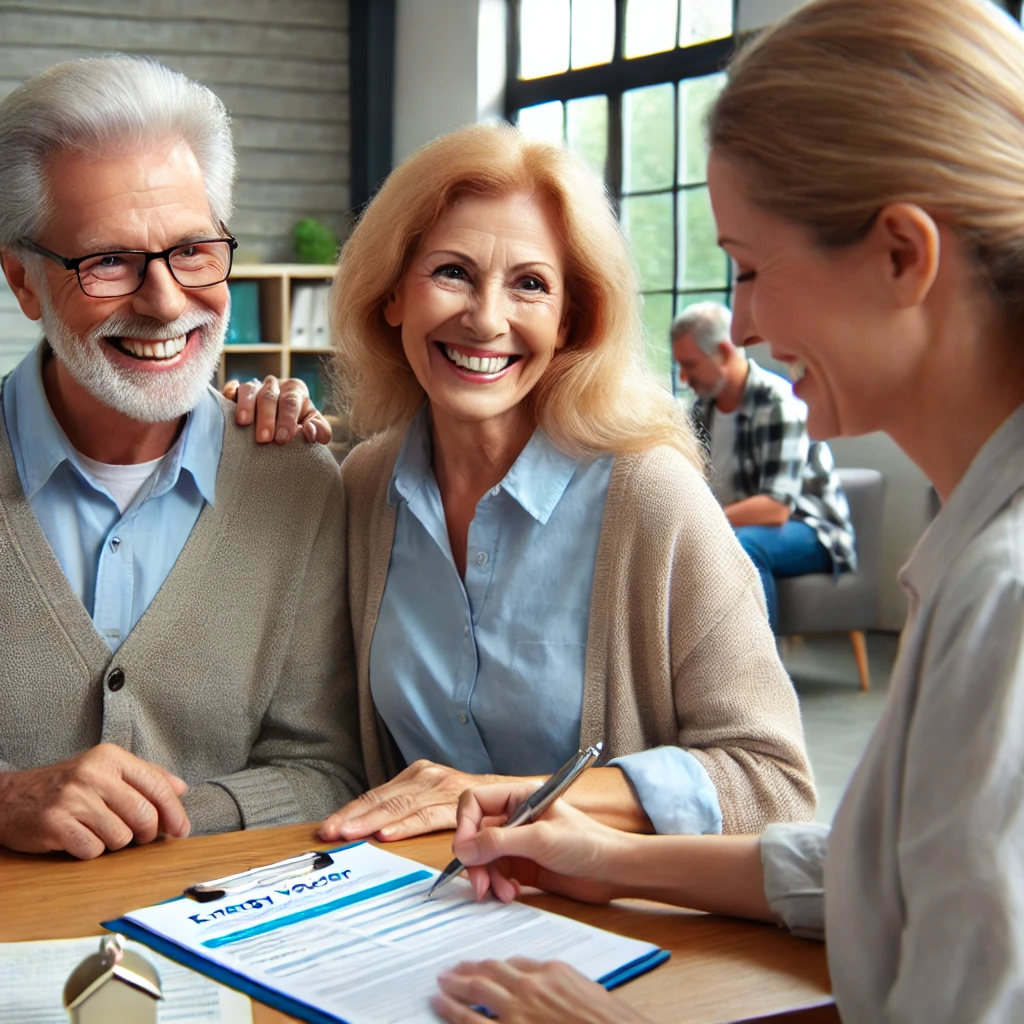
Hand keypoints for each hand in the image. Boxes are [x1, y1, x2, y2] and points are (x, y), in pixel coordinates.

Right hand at [0, 744, 190, 859]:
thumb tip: (181, 788)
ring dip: (115, 843)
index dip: (175, 812)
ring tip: (100, 831)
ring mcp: (73, 798)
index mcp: (111, 757)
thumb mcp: (107, 770)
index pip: (157, 785)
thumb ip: (145, 776)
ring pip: (120, 836)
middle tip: (141, 838)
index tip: (181, 830)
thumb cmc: (67, 785)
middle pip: (143, 815)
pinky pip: (93, 850)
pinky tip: (80, 838)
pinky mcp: (56, 823)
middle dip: (148, 833)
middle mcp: (93, 774)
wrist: (11, 798)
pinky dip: (91, 851)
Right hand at [223, 375, 331, 444]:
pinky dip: (228, 395)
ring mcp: (255, 386)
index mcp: (295, 390)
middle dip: (267, 417)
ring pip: (249, 389)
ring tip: (244, 423)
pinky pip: (232, 388)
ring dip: (246, 406)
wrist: (280, 419)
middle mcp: (274, 385)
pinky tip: (226, 404)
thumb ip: (320, 430)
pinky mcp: (237, 390)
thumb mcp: (313, 425)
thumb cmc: (298, 423)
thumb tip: (311, 433)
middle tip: (264, 439)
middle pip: (269, 396)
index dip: (287, 419)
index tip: (283, 438)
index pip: (291, 401)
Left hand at [318, 760, 504, 842]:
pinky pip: (426, 816)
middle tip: (331, 831)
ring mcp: (440, 787)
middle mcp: (425, 776)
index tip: (328, 828)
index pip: (374, 795)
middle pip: (381, 799)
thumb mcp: (431, 800)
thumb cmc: (465, 804)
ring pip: (398, 806)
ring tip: (349, 833)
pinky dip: (405, 826)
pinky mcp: (456, 801)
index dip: (350, 812)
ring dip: (370, 821)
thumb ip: (405, 811)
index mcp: (415, 776)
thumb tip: (366, 832)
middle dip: (352, 817)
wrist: (510, 796)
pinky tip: (387, 835)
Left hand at [432, 958, 652, 1023]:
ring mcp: (519, 1013)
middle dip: (466, 971)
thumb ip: (557, 981)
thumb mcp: (584, 989)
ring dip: (454, 988)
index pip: (511, 963)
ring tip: (440, 985)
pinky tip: (441, 1008)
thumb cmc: (607, 1019)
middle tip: (449, 970)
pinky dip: (454, 1014)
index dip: (490, 965)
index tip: (478, 966)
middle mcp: (530, 987)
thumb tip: (535, 976)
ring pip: (476, 994)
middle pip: (489, 973)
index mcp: (549, 972)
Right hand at [452, 780, 632, 904]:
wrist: (614, 871)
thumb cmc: (586, 843)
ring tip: (502, 893)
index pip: (475, 803)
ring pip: (484, 858)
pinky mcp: (523, 866)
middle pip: (475, 835)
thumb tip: (462, 848)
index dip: (464, 825)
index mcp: (519, 797)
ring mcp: (518, 843)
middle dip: (475, 861)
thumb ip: (499, 841)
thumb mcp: (540, 839)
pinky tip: (511, 893)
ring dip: (488, 878)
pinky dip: (498, 886)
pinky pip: (497, 874)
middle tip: (480, 886)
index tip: (464, 852)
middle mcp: (514, 817)